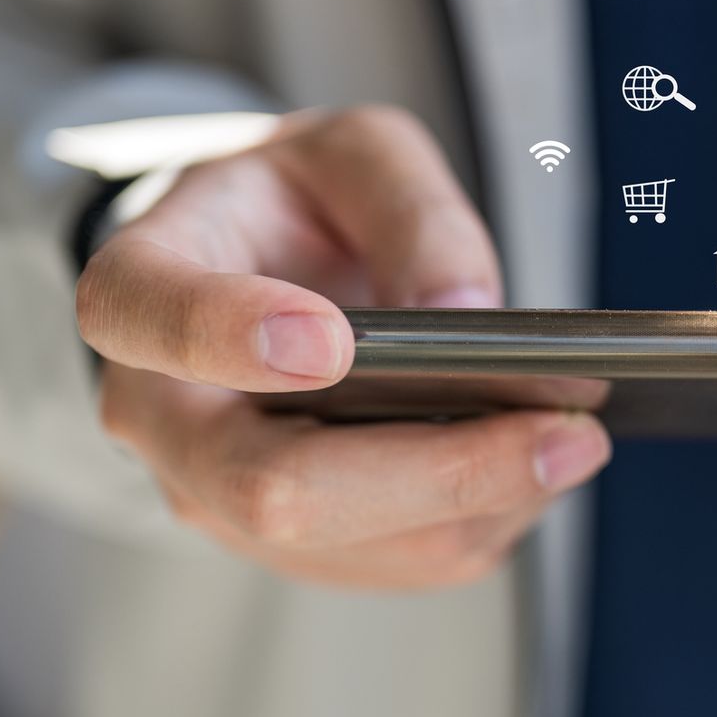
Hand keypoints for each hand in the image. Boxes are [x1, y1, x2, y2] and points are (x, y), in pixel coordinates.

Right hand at [75, 106, 611, 588]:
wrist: (264, 275)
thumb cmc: (296, 207)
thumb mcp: (350, 154)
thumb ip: (408, 208)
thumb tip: (467, 313)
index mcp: (140, 292)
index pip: (152, 318)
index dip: (232, 336)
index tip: (333, 340)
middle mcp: (161, 417)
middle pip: (272, 486)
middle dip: (433, 470)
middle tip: (563, 428)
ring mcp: (219, 499)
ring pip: (350, 543)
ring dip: (479, 503)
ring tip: (576, 438)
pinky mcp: (292, 547)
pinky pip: (395, 563)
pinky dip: (481, 521)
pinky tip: (537, 464)